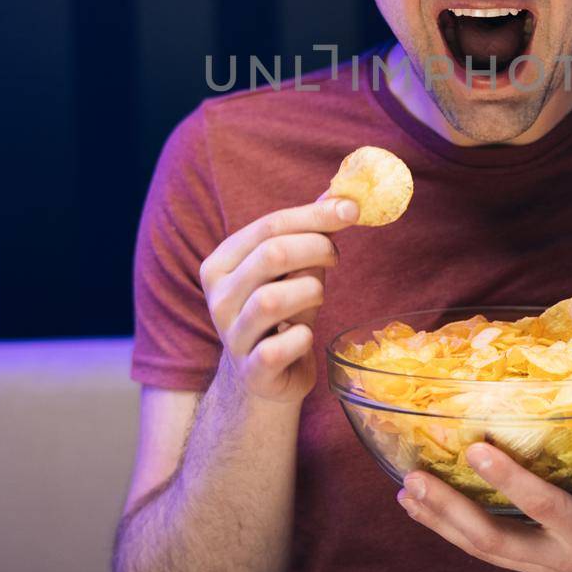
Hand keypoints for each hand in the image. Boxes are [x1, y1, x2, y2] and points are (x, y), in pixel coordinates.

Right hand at [198, 195, 358, 402]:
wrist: (263, 377)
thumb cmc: (281, 312)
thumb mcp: (290, 268)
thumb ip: (309, 232)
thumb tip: (344, 194)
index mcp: (222, 263)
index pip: (268, 225)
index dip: (314, 215)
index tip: (352, 209)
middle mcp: (218, 297)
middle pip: (271, 255)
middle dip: (316, 249)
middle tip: (335, 256)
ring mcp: (231, 335)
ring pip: (272, 299)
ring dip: (310, 291)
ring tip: (317, 296)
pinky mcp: (251, 371)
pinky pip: (279, 347)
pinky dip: (302, 338)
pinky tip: (305, 337)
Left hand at [396, 423, 571, 571]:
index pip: (545, 507)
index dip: (510, 481)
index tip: (478, 448)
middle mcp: (561, 557)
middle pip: (496, 542)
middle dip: (452, 512)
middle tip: (416, 481)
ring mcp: (543, 565)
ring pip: (483, 550)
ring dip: (442, 522)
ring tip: (407, 491)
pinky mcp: (533, 563)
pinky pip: (487, 548)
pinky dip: (452, 528)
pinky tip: (425, 505)